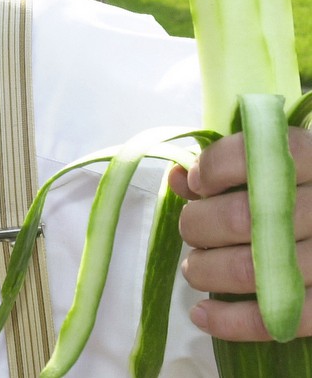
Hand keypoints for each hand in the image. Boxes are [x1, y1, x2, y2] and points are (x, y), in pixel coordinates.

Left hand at [169, 129, 311, 340]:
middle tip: (192, 231)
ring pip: (250, 271)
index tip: (197, 183)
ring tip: (195, 268)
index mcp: (309, 159)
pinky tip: (202, 314)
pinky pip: (276, 321)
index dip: (212, 169)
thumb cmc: (293, 189)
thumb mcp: (270, 164)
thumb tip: (179, 178)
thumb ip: (224, 165)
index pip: (254, 157)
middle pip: (241, 218)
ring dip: (205, 271)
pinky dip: (229, 321)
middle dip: (198, 226)